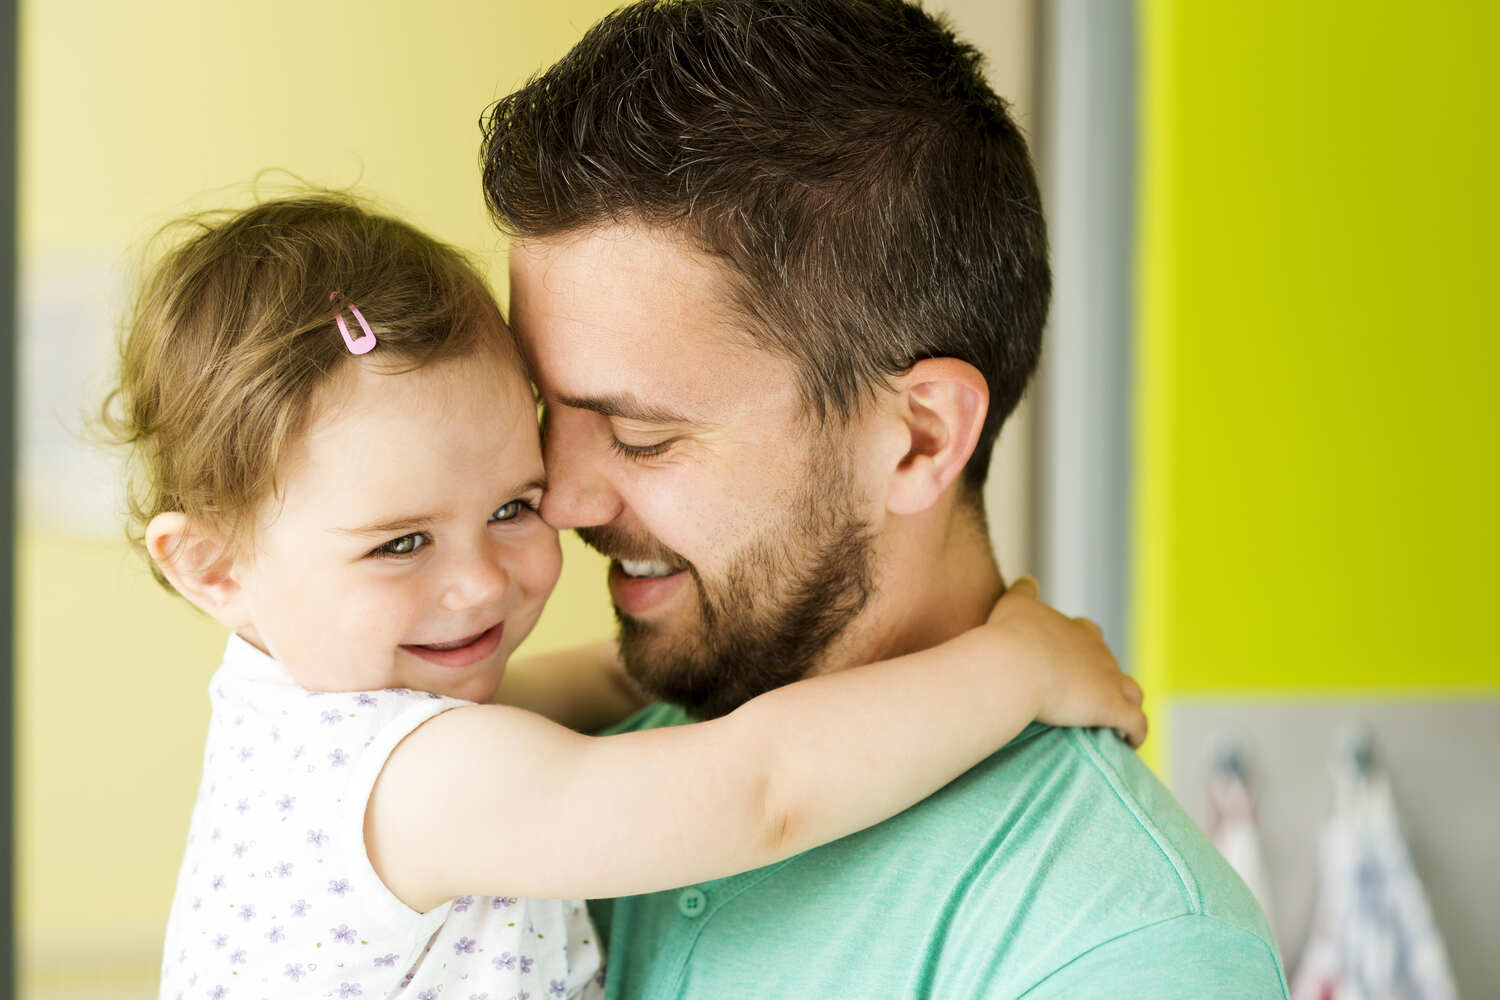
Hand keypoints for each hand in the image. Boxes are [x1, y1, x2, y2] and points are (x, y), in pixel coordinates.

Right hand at [987, 576, 1147, 748]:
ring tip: (1115, 723)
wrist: (1015, 665)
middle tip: (1085, 694)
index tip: (1070, 659)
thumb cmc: (1010, 635)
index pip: (1087, 633)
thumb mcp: (1013, 604)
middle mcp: (1097, 651)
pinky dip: (1136, 733)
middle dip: (1103, 676)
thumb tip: (1027, 578)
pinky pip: (1136, 723)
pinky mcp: (1111, 707)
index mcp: (1074, 631)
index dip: (1081, 646)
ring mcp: (1108, 679)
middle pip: (1110, 662)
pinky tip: (1129, 743)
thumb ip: (1023, 591)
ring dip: (1126, 703)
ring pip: (1132, 691)